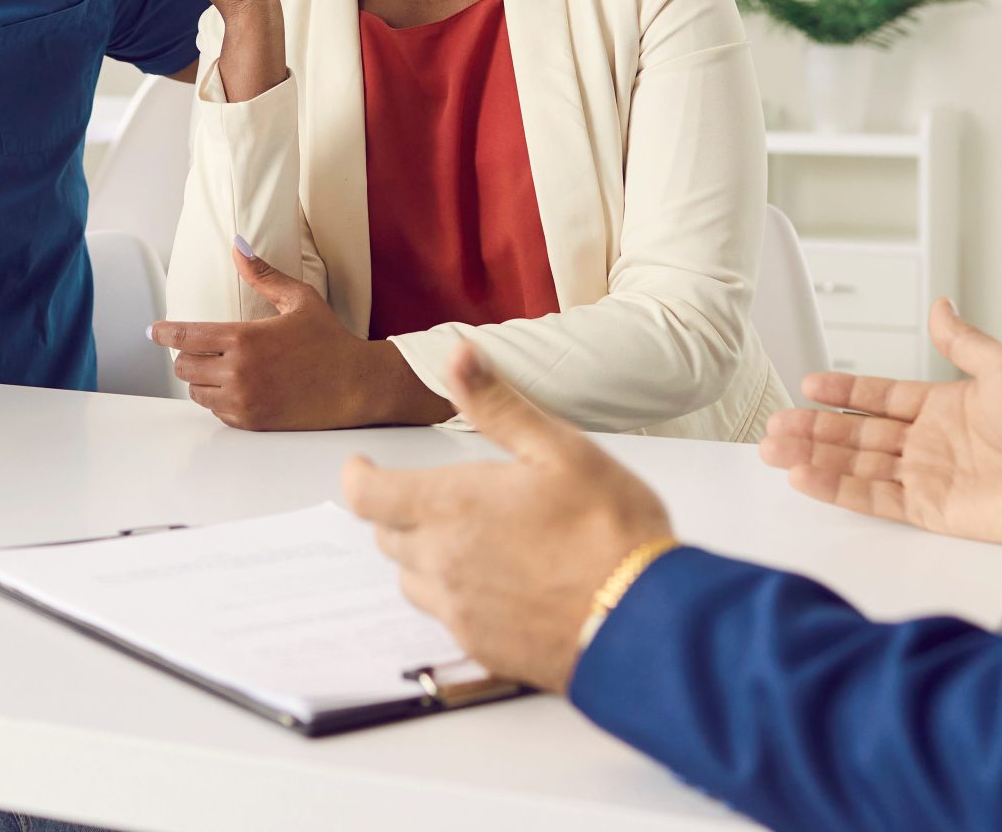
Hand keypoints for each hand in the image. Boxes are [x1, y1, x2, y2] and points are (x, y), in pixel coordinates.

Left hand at [152, 244, 448, 430]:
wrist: (357, 385)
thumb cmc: (330, 341)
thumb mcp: (299, 299)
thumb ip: (263, 274)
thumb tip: (238, 246)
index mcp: (245, 339)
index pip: (186, 336)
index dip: (164, 333)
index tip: (154, 331)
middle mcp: (239, 372)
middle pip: (184, 367)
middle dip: (185, 356)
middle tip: (196, 349)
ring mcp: (244, 401)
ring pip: (197, 392)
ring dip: (201, 379)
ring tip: (218, 368)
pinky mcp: (252, 421)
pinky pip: (217, 412)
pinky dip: (218, 400)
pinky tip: (235, 387)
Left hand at [344, 343, 671, 692]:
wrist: (643, 620)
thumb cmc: (609, 529)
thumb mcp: (559, 448)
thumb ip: (497, 404)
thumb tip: (458, 354)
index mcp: (450, 506)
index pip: (366, 495)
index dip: (358, 476)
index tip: (362, 466)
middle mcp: (441, 561)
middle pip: (388, 536)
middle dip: (400, 512)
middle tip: (436, 497)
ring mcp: (458, 610)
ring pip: (413, 579)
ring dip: (426, 555)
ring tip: (470, 540)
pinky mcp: (480, 647)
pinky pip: (446, 617)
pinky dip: (456, 595)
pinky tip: (499, 584)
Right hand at [759, 298, 1001, 555]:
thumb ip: (962, 341)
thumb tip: (941, 307)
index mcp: (942, 407)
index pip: (878, 398)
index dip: (842, 392)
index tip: (809, 386)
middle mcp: (929, 443)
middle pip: (855, 434)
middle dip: (812, 429)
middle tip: (775, 425)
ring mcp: (927, 478)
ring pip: (855, 464)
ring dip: (814, 457)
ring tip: (776, 450)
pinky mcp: (930, 511)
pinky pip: (873, 498)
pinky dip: (837, 489)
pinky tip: (808, 478)